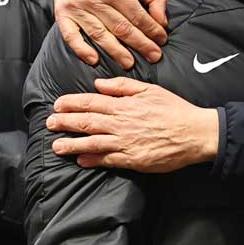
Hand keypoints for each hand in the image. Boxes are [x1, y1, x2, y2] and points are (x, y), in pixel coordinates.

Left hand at [47, 78, 218, 171]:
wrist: (194, 133)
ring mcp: (125, 143)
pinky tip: (80, 160)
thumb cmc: (174, 110)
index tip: (57, 105)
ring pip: (92, 143)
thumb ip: (122, 86)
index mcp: (124, 105)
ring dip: (71, 144)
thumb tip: (99, 84)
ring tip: (56, 146)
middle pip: (86, 122)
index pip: (90, 102)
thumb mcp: (150, 90)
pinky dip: (92, 160)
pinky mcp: (133, 159)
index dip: (71, 104)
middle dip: (65, 123)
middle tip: (49, 124)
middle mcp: (121, 124)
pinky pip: (108, 160)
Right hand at [52, 0, 167, 68]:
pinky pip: (70, 36)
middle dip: (140, 45)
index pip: (137, 16)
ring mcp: (76, 7)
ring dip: (116, 52)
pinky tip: (94, 60)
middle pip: (121, 28)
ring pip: (99, 35)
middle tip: (154, 57)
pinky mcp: (62, 13)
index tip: (162, 40)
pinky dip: (81, 50)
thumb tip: (162, 22)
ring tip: (130, 64)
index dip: (152, 30)